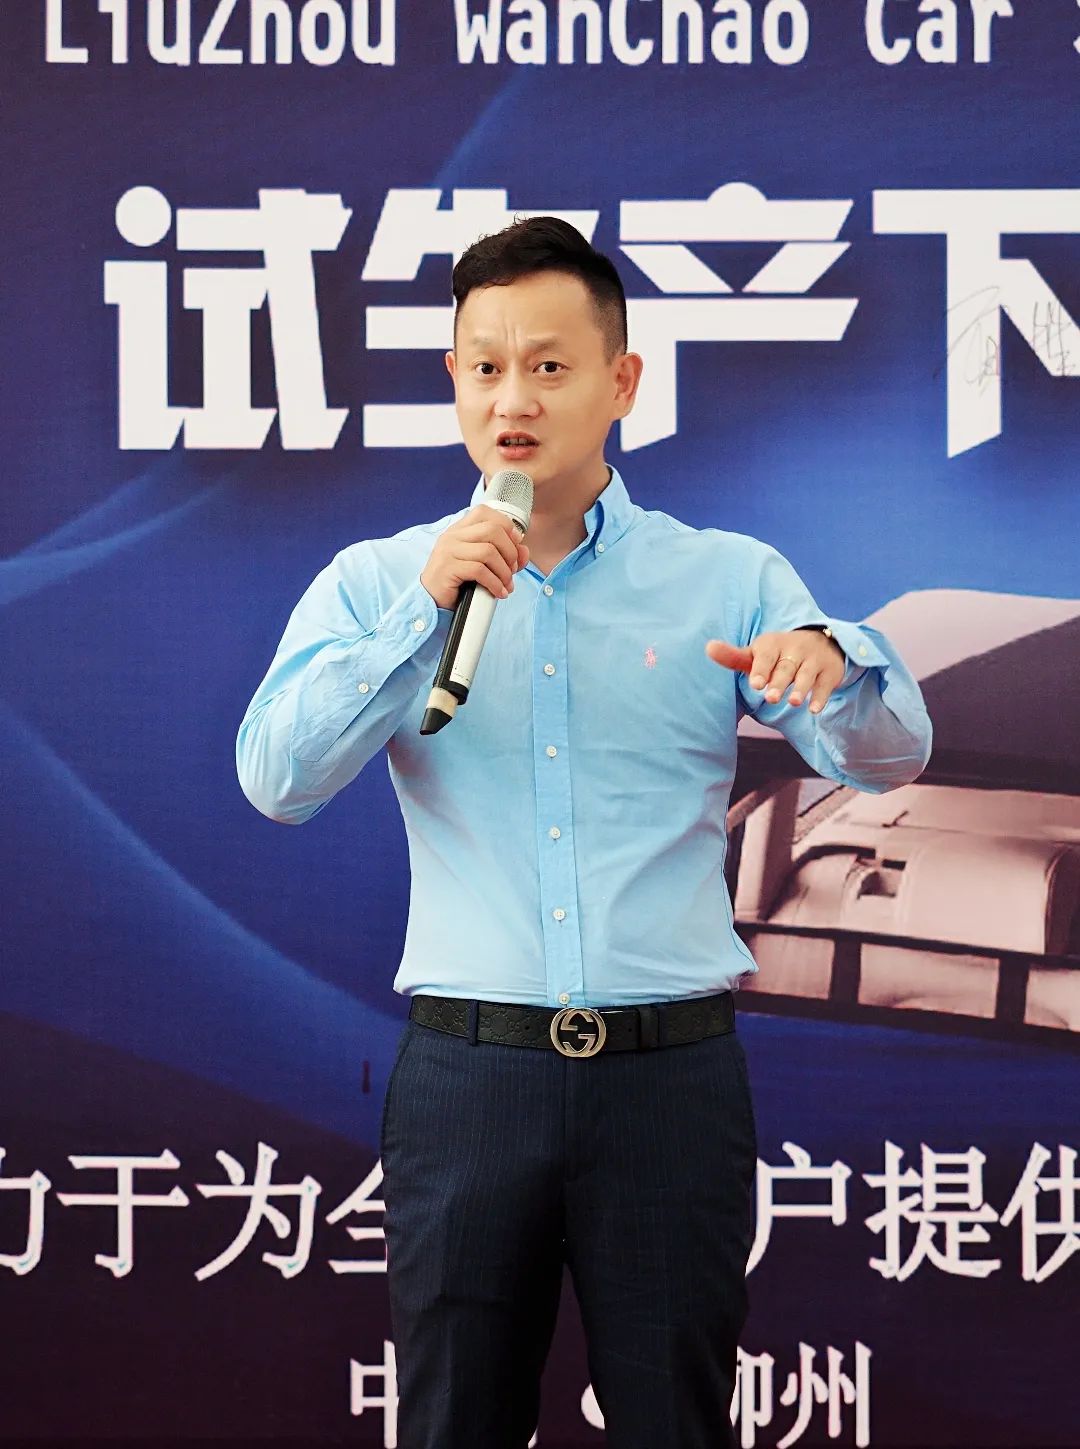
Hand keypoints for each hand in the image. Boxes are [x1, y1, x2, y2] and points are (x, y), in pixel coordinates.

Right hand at [420, 505, 529, 610]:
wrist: (432, 600)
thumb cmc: (458, 581)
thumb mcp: (483, 564)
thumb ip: (504, 555)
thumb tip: (524, 552)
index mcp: (460, 530)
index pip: (484, 512)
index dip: (506, 525)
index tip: (516, 543)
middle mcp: (453, 536)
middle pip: (492, 530)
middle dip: (510, 551)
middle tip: (513, 569)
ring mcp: (448, 551)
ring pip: (488, 551)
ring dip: (504, 571)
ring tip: (506, 584)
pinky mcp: (448, 568)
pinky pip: (479, 571)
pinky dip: (495, 583)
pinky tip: (498, 592)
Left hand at [706, 630, 845, 714]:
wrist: (820, 642)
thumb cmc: (778, 655)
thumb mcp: (757, 654)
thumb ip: (733, 656)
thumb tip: (708, 647)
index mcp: (773, 644)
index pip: (766, 656)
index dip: (761, 669)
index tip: (755, 684)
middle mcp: (795, 649)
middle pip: (786, 668)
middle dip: (779, 682)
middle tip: (771, 698)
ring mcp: (814, 660)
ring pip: (806, 675)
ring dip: (800, 689)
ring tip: (792, 703)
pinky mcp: (829, 672)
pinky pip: (824, 685)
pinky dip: (820, 697)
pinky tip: (814, 710)